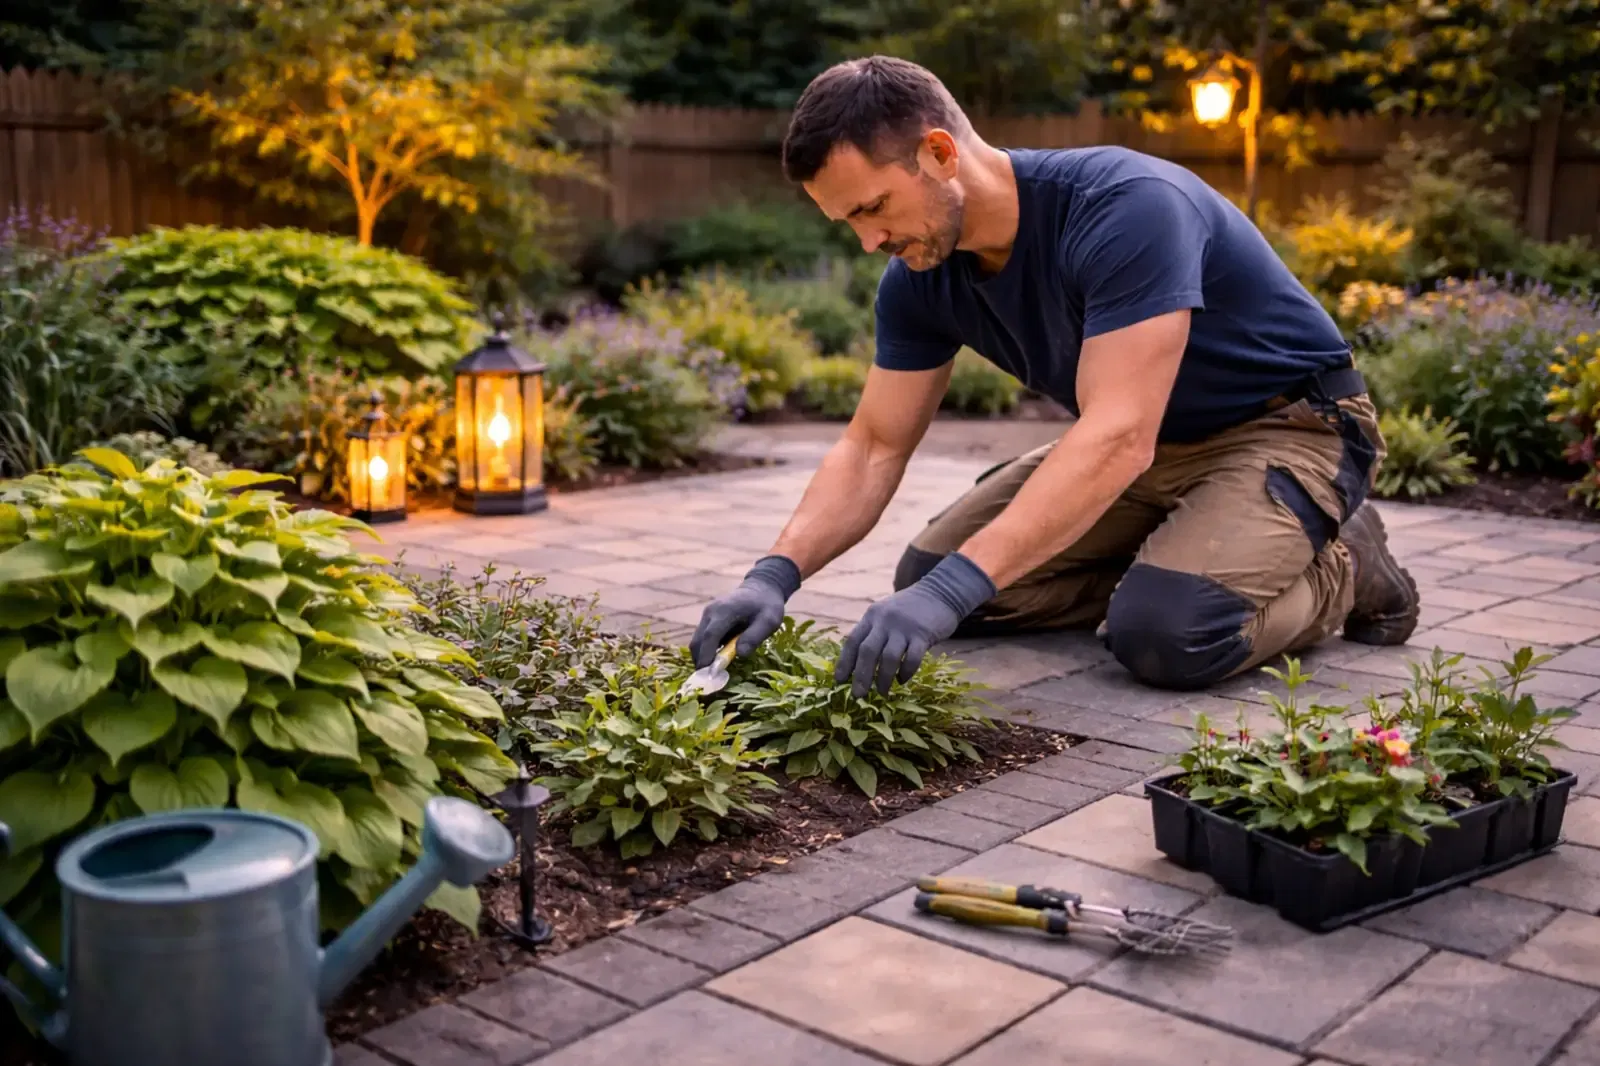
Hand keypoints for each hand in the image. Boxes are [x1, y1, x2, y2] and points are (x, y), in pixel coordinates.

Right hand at [689, 555, 802, 667]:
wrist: (761, 588)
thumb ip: (754, 636)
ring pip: (697, 641)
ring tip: (713, 674)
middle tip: (709, 681)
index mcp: (725, 611)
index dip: (707, 656)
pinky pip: (702, 638)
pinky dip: (706, 651)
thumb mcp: (769, 620)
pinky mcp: (708, 619)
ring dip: (702, 658)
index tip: (708, 674)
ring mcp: (707, 615)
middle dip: (701, 662)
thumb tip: (739, 654)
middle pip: (698, 641)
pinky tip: (716, 662)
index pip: (710, 636)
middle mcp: (711, 612)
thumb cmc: (767, 605)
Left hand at [836, 552, 996, 698]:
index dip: (844, 662)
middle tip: (858, 695)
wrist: (940, 592)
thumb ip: (873, 632)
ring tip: (882, 692)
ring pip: (888, 658)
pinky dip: (905, 672)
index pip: (853, 641)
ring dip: (883, 679)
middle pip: (867, 652)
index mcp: (872, 616)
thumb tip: (857, 663)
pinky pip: (911, 659)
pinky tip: (902, 680)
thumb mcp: (886, 613)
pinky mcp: (922, 634)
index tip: (839, 680)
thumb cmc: (910, 608)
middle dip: (861, 676)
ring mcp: (903, 627)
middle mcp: (884, 620)